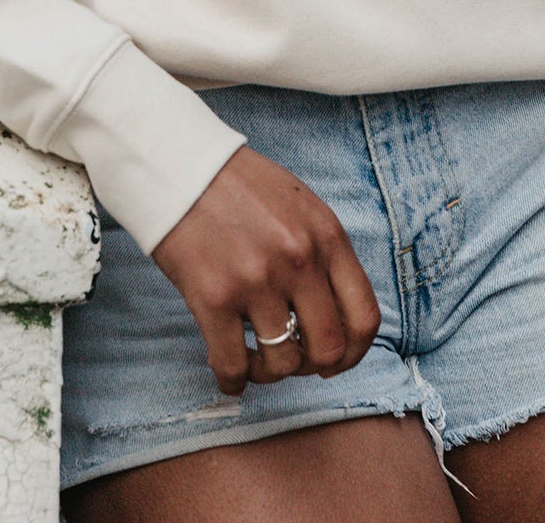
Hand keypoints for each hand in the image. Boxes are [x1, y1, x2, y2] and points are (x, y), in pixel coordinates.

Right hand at [151, 145, 380, 395]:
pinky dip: (234, 380)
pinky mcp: (213, 297)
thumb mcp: (300, 205)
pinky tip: (230, 372)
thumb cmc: (239, 186)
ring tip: (255, 357)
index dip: (353, 352)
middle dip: (311, 366)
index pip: (363, 317)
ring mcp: (256, 280)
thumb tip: (333, 315)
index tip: (335, 360)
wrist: (181, 165)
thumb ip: (322, 253)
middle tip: (291, 359)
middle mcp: (298, 259)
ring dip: (270, 372)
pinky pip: (233, 364)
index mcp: (326, 236)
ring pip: (283, 364)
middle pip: (327, 349)